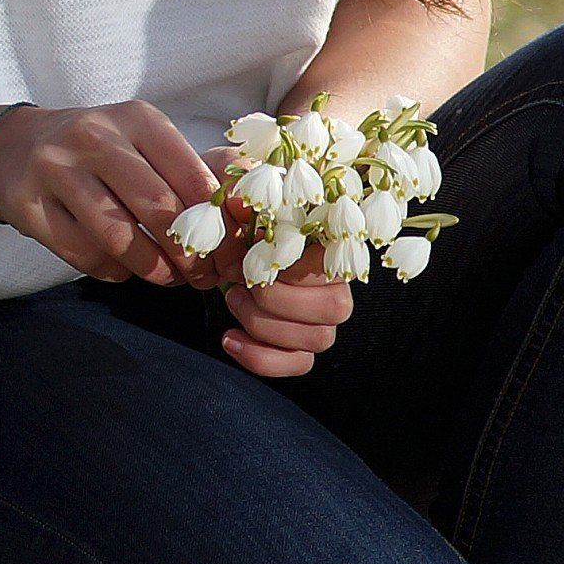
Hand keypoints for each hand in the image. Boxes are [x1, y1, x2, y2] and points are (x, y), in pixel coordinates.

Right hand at [0, 100, 221, 286]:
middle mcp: (95, 137)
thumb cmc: (101, 152)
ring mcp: (55, 169)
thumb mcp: (145, 141)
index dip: (217, 224)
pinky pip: (82, 254)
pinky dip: (112, 271)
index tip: (228, 253)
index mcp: (137, 118)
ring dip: (152, 269)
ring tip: (167, 278)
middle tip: (202, 275)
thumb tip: (246, 212)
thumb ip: (197, 168)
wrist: (15, 148)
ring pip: (118, 236)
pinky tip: (123, 268)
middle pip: (158, 209)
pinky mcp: (27, 203)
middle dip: (189, 253)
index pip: (192, 176)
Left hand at [198, 147, 354, 376]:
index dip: (292, 266)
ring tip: (233, 299)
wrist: (226, 246)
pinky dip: (260, 358)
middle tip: (240, 282)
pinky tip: (228, 337)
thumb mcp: (238, 202)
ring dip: (265, 325)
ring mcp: (323, 321)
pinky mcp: (302, 347)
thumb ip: (243, 198)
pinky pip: (299, 364)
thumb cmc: (240, 222)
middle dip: (278, 299)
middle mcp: (337, 287)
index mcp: (331, 248)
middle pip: (335, 309)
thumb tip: (239, 201)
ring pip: (318, 339)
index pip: (334, 266)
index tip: (255, 253)